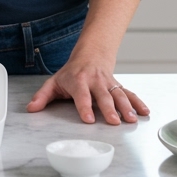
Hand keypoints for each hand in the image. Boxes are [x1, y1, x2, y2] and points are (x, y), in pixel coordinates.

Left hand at [25, 51, 149, 125]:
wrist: (91, 54)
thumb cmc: (71, 72)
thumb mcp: (54, 82)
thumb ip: (42, 96)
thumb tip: (31, 109)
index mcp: (78, 81)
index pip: (81, 95)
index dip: (84, 107)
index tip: (88, 120)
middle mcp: (95, 81)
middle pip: (103, 96)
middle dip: (110, 109)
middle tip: (114, 122)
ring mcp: (109, 83)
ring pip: (119, 94)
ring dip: (127, 107)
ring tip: (132, 120)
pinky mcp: (118, 85)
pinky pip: (130, 93)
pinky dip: (138, 102)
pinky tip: (145, 112)